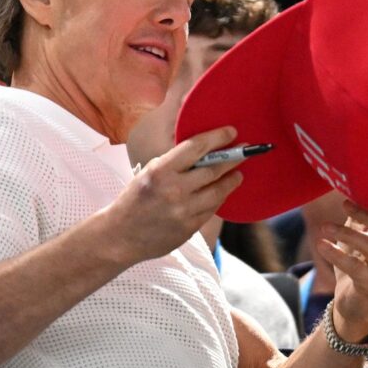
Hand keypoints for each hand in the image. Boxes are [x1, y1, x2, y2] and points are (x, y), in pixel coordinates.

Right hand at [98, 126, 243, 264]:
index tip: (231, 132)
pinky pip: (212, 209)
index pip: (196, 147)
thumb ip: (174, 162)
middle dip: (233, 157)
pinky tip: (222, 192)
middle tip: (246, 150)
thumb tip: (203, 149)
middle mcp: (174, 189)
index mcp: (161, 170)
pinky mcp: (189, 228)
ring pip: (218, 191)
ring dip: (232, 179)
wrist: (121, 235)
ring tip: (237, 173)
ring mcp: (183, 211)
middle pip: (213, 169)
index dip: (218, 137)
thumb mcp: (149, 172)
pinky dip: (219, 198)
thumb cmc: (135, 199)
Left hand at [316, 200, 367, 340]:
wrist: (354, 300)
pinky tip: (321, 244)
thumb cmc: (358, 261)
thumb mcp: (358, 235)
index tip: (357, 191)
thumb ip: (358, 216)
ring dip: (346, 233)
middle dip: (366, 214)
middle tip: (344, 204)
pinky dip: (336, 254)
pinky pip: (355, 266)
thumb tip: (349, 189)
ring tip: (324, 227)